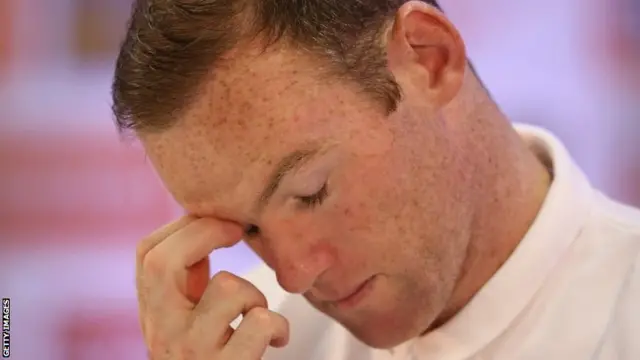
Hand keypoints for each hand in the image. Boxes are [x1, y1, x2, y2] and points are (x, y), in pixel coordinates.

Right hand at [136, 216, 289, 358]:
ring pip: (228, 288)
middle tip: (238, 231)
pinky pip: (260, 322)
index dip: (185, 225)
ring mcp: (191, 353)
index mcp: (153, 315)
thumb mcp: (192, 318)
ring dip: (255, 293)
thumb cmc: (214, 357)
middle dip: (207, 232)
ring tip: (257, 313)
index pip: (147, 254)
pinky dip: (278, 325)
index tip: (221, 221)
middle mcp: (162, 334)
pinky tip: (276, 338)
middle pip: (162, 262)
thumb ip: (192, 281)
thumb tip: (212, 224)